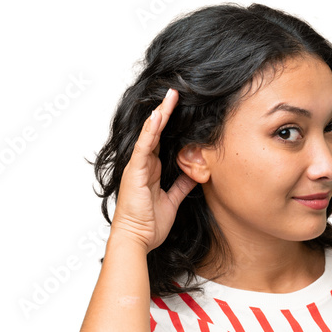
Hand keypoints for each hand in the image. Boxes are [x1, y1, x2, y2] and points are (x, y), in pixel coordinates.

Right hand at [109, 88, 196, 251]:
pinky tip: (157, 116)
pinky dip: (150, 131)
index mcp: (151, 170)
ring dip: (160, 115)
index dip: (171, 124)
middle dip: (166, 112)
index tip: (181, 108)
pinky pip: (143, 147)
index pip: (162, 140)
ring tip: (170, 96)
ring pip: (149, 134)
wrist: (136, 239)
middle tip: (176, 92)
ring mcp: (138, 167)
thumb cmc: (150, 224)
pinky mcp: (135, 172)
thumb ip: (182, 186)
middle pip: (156, 132)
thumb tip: (195, 174)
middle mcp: (143, 164)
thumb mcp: (172, 201)